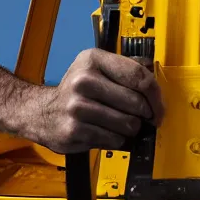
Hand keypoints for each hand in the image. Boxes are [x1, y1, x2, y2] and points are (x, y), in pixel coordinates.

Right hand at [28, 49, 163, 153]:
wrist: (40, 111)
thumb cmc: (77, 89)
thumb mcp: (96, 66)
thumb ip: (125, 65)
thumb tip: (152, 68)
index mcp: (93, 59)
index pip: (137, 75)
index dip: (155, 93)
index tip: (159, 104)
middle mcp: (84, 80)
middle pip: (135, 102)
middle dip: (146, 113)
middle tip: (145, 117)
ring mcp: (77, 106)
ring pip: (127, 123)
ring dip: (132, 127)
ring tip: (124, 123)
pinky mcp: (74, 130)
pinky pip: (113, 139)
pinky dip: (117, 139)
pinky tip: (108, 131)